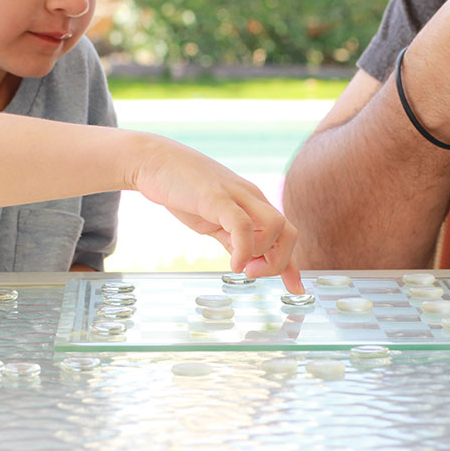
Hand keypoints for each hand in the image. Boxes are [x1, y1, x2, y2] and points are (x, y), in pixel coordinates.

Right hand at [130, 135, 303, 293]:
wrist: (154, 161)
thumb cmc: (182, 190)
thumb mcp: (213, 220)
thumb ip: (231, 238)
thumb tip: (244, 261)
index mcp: (252, 203)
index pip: (285, 234)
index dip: (292, 265)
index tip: (295, 289)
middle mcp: (251, 198)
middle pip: (289, 232)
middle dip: (280, 262)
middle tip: (253, 273)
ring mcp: (236, 195)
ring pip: (275, 227)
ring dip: (263, 255)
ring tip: (240, 267)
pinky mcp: (216, 197)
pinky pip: (243, 225)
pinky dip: (245, 249)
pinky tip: (234, 265)